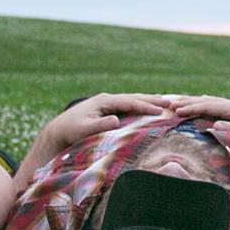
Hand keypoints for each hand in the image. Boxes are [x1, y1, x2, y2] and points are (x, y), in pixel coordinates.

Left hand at [41, 93, 170, 152]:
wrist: (58, 130)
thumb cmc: (71, 131)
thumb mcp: (84, 129)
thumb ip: (100, 125)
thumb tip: (117, 120)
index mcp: (104, 101)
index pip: (129, 102)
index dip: (145, 106)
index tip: (160, 111)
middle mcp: (107, 99)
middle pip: (133, 97)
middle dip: (151, 100)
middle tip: (170, 102)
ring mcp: (107, 103)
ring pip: (131, 100)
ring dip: (147, 101)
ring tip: (164, 102)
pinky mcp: (107, 109)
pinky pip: (127, 105)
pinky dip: (139, 105)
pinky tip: (146, 107)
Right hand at [171, 96, 229, 150]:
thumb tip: (214, 125)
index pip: (208, 106)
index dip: (191, 108)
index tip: (176, 111)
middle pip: (206, 100)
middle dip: (187, 102)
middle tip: (169, 103)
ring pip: (210, 100)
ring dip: (194, 101)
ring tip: (178, 101)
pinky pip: (216, 104)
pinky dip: (204, 102)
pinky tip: (200, 101)